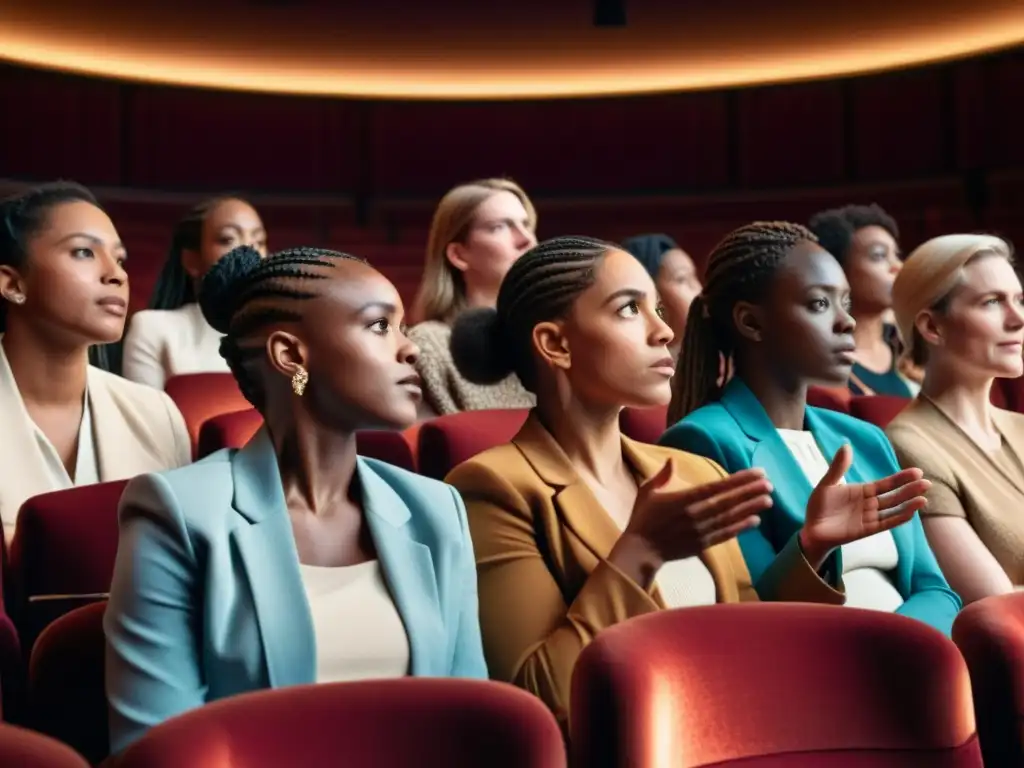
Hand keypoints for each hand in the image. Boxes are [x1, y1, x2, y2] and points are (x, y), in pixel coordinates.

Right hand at [620, 459, 772, 566]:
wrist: (640, 550)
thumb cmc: (643, 518)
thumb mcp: (646, 492)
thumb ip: (661, 476)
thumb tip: (672, 460)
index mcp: (683, 499)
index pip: (716, 487)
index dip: (738, 480)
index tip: (757, 473)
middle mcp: (695, 514)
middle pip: (728, 501)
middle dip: (750, 492)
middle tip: (769, 484)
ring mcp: (700, 531)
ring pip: (729, 517)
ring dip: (750, 508)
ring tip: (769, 500)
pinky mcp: (702, 545)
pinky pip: (725, 534)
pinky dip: (740, 528)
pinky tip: (755, 521)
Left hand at [800, 444, 929, 567]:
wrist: (811, 529)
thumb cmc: (819, 506)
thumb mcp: (827, 484)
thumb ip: (838, 468)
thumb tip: (846, 446)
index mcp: (863, 491)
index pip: (886, 484)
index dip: (901, 478)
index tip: (917, 472)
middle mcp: (869, 504)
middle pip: (893, 496)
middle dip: (910, 490)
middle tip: (927, 483)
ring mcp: (869, 517)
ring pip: (893, 509)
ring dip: (908, 504)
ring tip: (924, 498)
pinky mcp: (866, 530)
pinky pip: (885, 523)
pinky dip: (898, 518)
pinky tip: (911, 513)